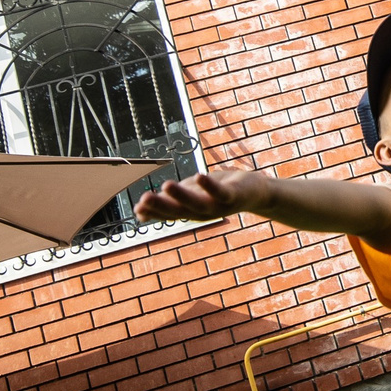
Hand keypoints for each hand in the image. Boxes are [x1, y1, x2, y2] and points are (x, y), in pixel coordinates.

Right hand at [133, 170, 263, 223]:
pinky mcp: (232, 196)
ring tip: (166, 184)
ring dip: (182, 195)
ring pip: (198, 203)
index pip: (169, 213)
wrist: (254, 193)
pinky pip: (220, 192)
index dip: (153, 212)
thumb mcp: (189, 196)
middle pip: (179, 210)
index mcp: (190, 212)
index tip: (136, 210)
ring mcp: (218, 205)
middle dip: (161, 205)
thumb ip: (168, 202)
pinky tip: (200, 176)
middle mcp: (202, 212)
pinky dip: (210, 186)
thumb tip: (138, 213)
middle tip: (143, 200)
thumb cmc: (217, 193)